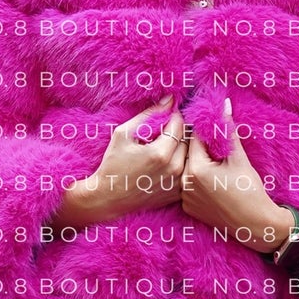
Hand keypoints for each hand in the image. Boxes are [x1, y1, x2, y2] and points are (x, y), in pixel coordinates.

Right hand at [56, 94, 185, 225]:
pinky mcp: (177, 193)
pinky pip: (187, 171)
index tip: (166, 115)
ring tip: (165, 146)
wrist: (108, 198)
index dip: (174, 115)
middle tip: (165, 130)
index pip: (179, 124)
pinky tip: (166, 163)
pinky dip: (181, 164)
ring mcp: (177, 183)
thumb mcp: (125, 134)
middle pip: (188, 139)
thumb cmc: (113, 164)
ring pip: (190, 156)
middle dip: (179, 130)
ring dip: (182, 147)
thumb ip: (149, 115)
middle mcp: (173, 169)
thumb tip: (169, 99)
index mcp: (161, 153)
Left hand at [178, 96, 290, 250]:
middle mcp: (185, 183)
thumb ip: (227, 130)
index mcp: (195, 169)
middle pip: (189, 154)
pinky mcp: (188, 207)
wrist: (255, 224)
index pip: (194, 138)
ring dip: (197, 163)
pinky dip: (197, 180)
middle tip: (216, 147)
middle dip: (201, 146)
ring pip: (188, 169)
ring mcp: (184, 197)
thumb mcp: (239, 158)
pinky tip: (212, 182)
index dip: (204, 129)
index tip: (211, 125)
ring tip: (216, 165)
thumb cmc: (250, 191)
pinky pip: (189, 186)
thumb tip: (223, 105)